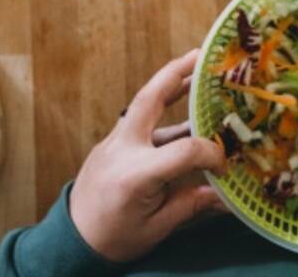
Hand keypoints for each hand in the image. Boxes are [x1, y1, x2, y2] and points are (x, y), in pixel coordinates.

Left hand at [70, 49, 227, 261]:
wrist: (71, 242)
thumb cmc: (113, 239)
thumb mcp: (157, 228)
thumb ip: (191, 204)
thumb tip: (227, 195)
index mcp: (135, 175)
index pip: (184, 150)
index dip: (211, 154)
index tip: (224, 166)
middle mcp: (121, 149)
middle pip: (148, 99)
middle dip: (175, 73)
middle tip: (200, 56)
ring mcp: (113, 143)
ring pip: (142, 105)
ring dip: (170, 87)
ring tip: (197, 73)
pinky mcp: (111, 144)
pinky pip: (139, 120)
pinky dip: (161, 111)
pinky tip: (183, 110)